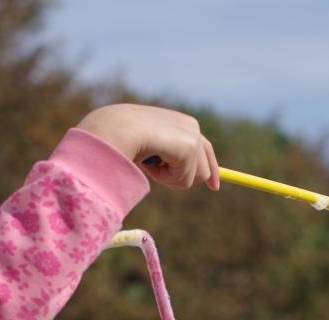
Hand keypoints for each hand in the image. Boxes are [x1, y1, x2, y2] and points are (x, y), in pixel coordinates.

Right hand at [77, 104, 219, 190]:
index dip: (212, 169)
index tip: (214, 187)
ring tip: (150, 163)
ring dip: (168, 179)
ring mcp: (192, 136)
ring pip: (193, 179)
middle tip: (156, 172)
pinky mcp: (190, 148)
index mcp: (181, 123)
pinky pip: (183, 181)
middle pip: (204, 170)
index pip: (205, 149)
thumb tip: (172, 176)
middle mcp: (191, 126)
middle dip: (181, 179)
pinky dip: (164, 178)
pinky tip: (151, 162)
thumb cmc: (120, 137)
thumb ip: (162, 157)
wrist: (115, 128)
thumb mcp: (145, 146)